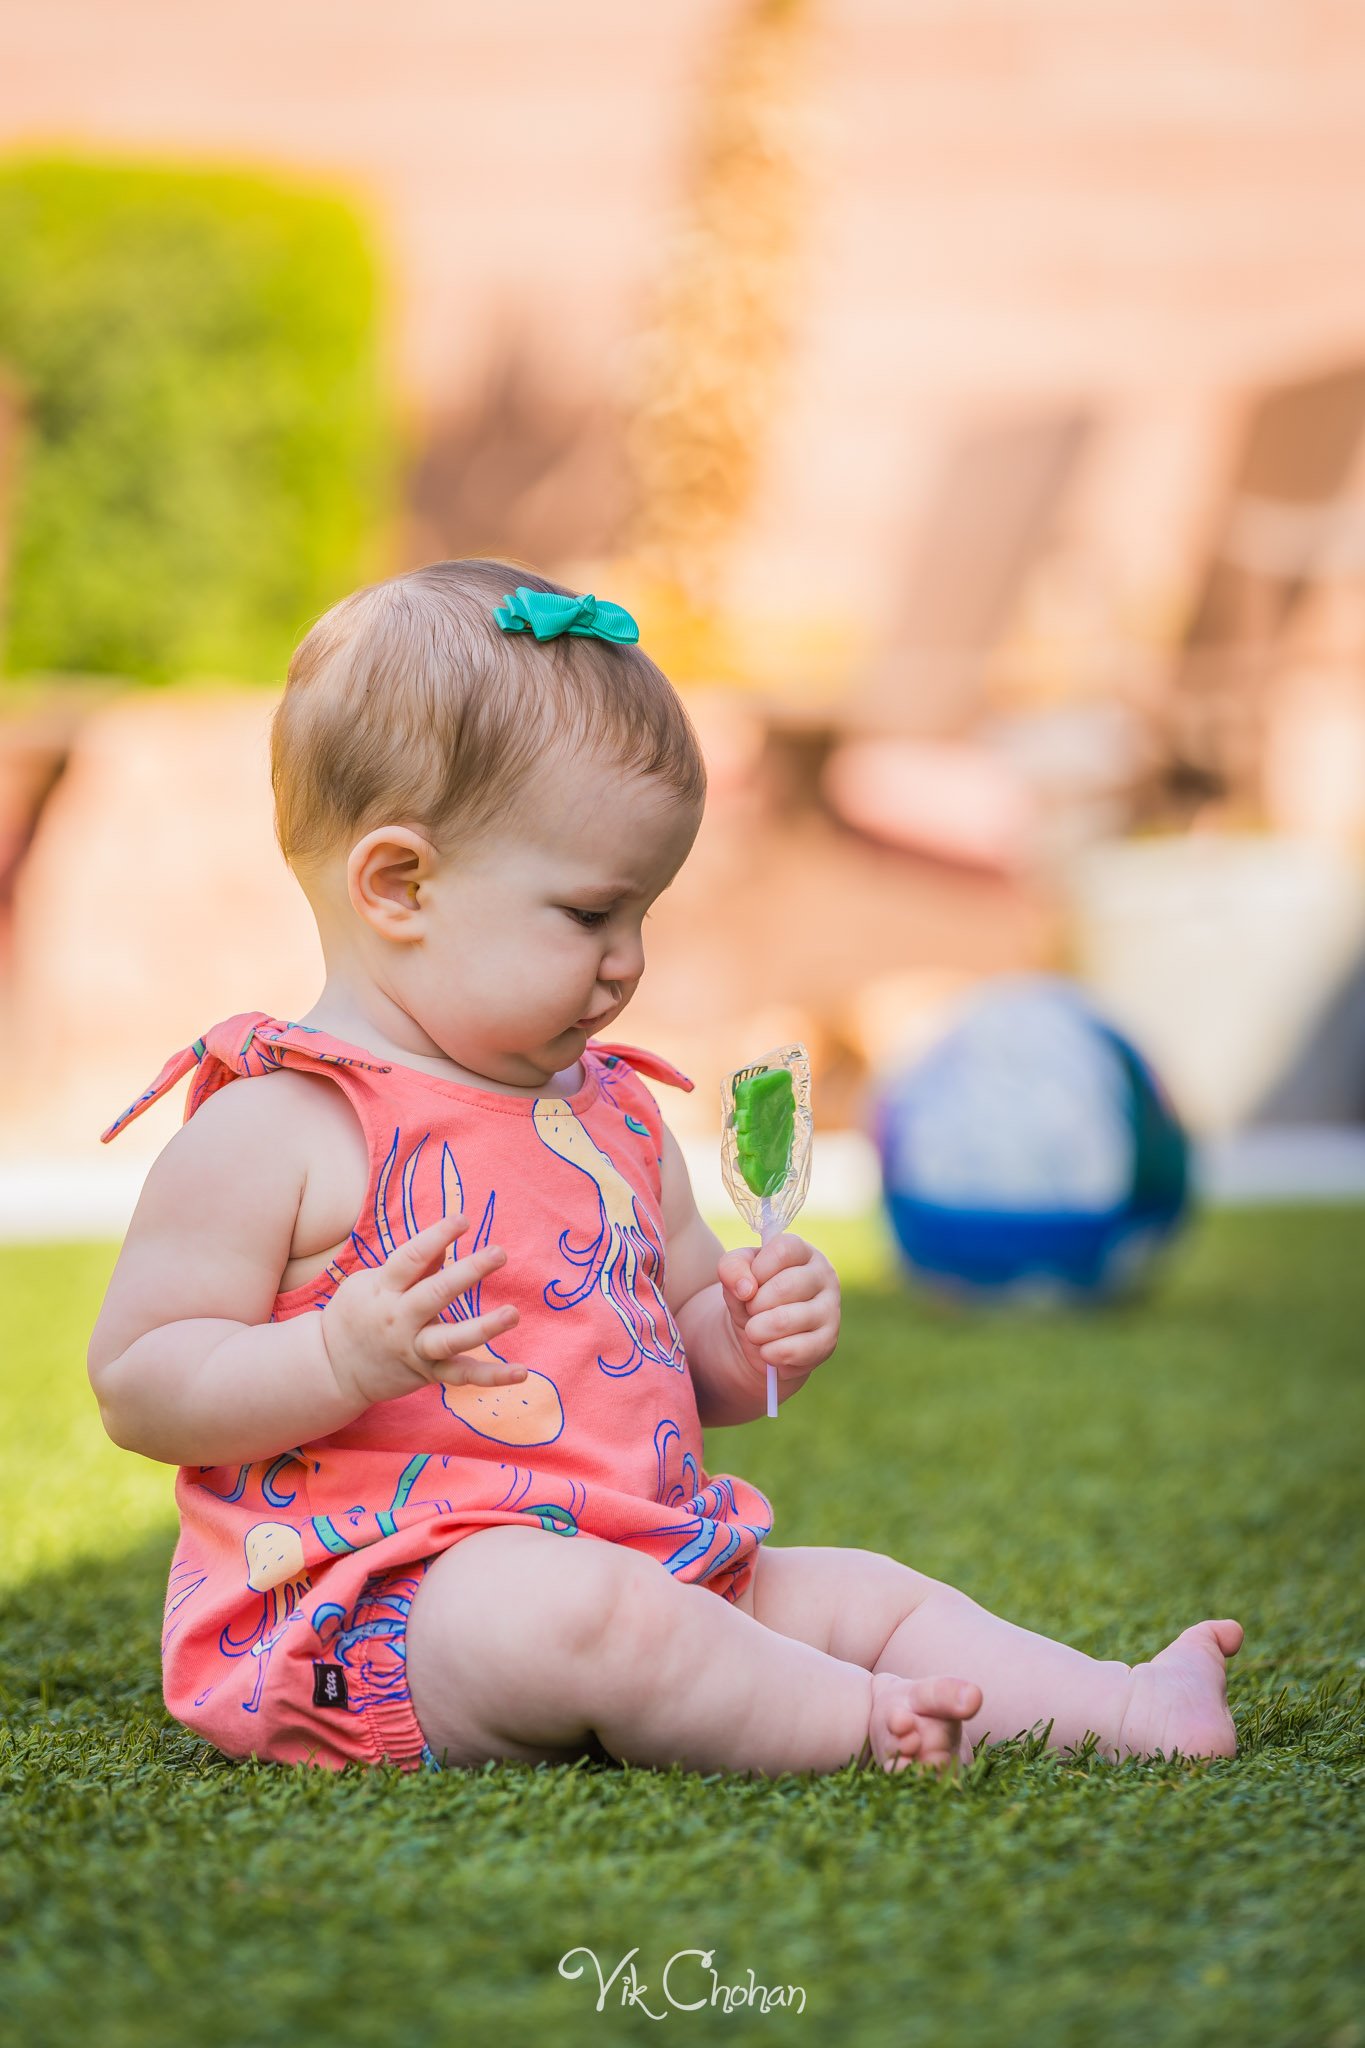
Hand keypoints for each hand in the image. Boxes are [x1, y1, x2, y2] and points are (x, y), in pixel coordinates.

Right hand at [319, 1208, 526, 1409]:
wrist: (331, 1369)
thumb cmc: (358, 1315)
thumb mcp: (372, 1284)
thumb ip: (411, 1267)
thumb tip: (445, 1244)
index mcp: (383, 1290)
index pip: (411, 1258)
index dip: (437, 1236)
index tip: (463, 1220)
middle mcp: (398, 1320)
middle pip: (434, 1294)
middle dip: (466, 1273)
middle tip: (498, 1253)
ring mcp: (414, 1349)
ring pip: (450, 1340)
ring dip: (484, 1328)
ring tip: (512, 1313)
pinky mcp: (428, 1373)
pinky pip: (462, 1376)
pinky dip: (492, 1376)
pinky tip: (521, 1371)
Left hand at [716, 1232, 840, 1390]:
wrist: (761, 1334)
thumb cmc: (753, 1294)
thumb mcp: (735, 1274)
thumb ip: (732, 1268)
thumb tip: (745, 1288)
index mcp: (803, 1252)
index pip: (783, 1250)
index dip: (758, 1270)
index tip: (750, 1284)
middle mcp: (824, 1276)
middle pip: (785, 1286)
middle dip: (754, 1304)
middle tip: (750, 1310)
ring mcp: (830, 1309)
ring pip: (786, 1320)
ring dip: (757, 1330)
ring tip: (754, 1331)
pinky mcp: (828, 1342)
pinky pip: (795, 1350)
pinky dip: (770, 1353)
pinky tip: (767, 1349)